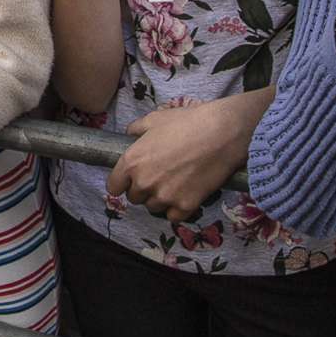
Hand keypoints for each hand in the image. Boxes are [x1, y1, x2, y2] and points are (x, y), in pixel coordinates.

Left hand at [108, 100, 251, 219]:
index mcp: (132, 162)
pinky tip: (184, 196)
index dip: (121, 183)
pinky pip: (173, 217)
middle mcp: (144, 182)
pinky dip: (177, 210)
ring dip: (159, 200)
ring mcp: (165, 196)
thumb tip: (130, 135)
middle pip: (134, 198)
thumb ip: (136, 129)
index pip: (113, 187)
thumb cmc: (186, 122)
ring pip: (153, 208)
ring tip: (172, 185)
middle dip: (142, 190)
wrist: (221, 134)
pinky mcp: (186, 206)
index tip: (129, 181)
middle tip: (157, 178)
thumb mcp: (155, 119)